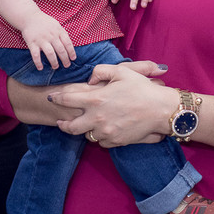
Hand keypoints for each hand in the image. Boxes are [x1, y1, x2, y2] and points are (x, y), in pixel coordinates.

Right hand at [20, 12, 75, 70]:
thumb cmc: (45, 22)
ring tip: (55, 67)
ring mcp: (41, 40)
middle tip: (67, 65)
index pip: (68, 43)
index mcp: (58, 31)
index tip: (73, 59)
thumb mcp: (56, 24)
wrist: (29, 17)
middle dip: (65, 59)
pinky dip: (38, 63)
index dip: (71, 52)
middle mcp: (51, 36)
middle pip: (60, 50)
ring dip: (54, 62)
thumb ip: (62, 33)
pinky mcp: (32, 43)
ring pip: (50, 53)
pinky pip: (36, 55)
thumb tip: (69, 45)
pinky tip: (40, 68)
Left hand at [52, 62, 170, 146]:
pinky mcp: (115, 141)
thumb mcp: (121, 71)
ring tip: (87, 125)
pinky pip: (102, 142)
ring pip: (87, 135)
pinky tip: (105, 130)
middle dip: (63, 125)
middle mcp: (97, 118)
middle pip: (71, 127)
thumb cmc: (142, 88)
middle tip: (61, 122)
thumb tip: (90, 81)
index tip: (53, 97)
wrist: (160, 110)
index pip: (68, 100)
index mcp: (95, 100)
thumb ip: (100, 71)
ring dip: (85, 129)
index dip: (57, 98)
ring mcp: (106, 132)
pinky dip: (101, 136)